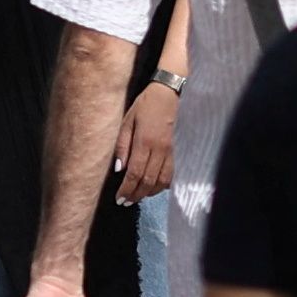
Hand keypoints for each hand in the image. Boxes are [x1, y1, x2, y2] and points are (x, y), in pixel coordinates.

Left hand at [113, 81, 179, 202]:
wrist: (168, 94)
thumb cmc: (143, 107)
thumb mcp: (126, 122)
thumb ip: (122, 146)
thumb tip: (120, 170)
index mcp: (145, 142)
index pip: (136, 173)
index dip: (127, 189)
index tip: (119, 199)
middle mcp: (160, 149)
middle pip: (149, 180)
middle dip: (137, 194)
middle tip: (126, 202)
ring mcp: (171, 151)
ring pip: (163, 180)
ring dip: (150, 192)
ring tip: (139, 196)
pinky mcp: (177, 150)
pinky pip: (172, 173)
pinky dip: (164, 184)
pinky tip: (155, 187)